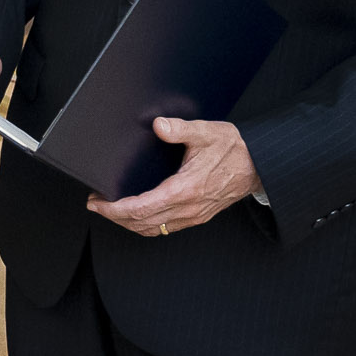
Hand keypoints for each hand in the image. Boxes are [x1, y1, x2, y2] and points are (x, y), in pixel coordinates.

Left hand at [87, 117, 255, 236]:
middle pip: (142, 223)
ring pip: (153, 230)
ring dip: (129, 223)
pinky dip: (146, 225)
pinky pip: (165, 228)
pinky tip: (136, 214)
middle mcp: (188, 208)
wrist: (259, 165)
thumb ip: (180, 129)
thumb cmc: (233, 148)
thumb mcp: (206, 132)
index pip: (141, 208)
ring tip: (111, 209)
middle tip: (96, 204)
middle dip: (115, 216)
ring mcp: (193, 215)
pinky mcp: (197, 216)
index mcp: (186, 189)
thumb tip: (159, 126)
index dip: (114, 209)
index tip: (97, 202)